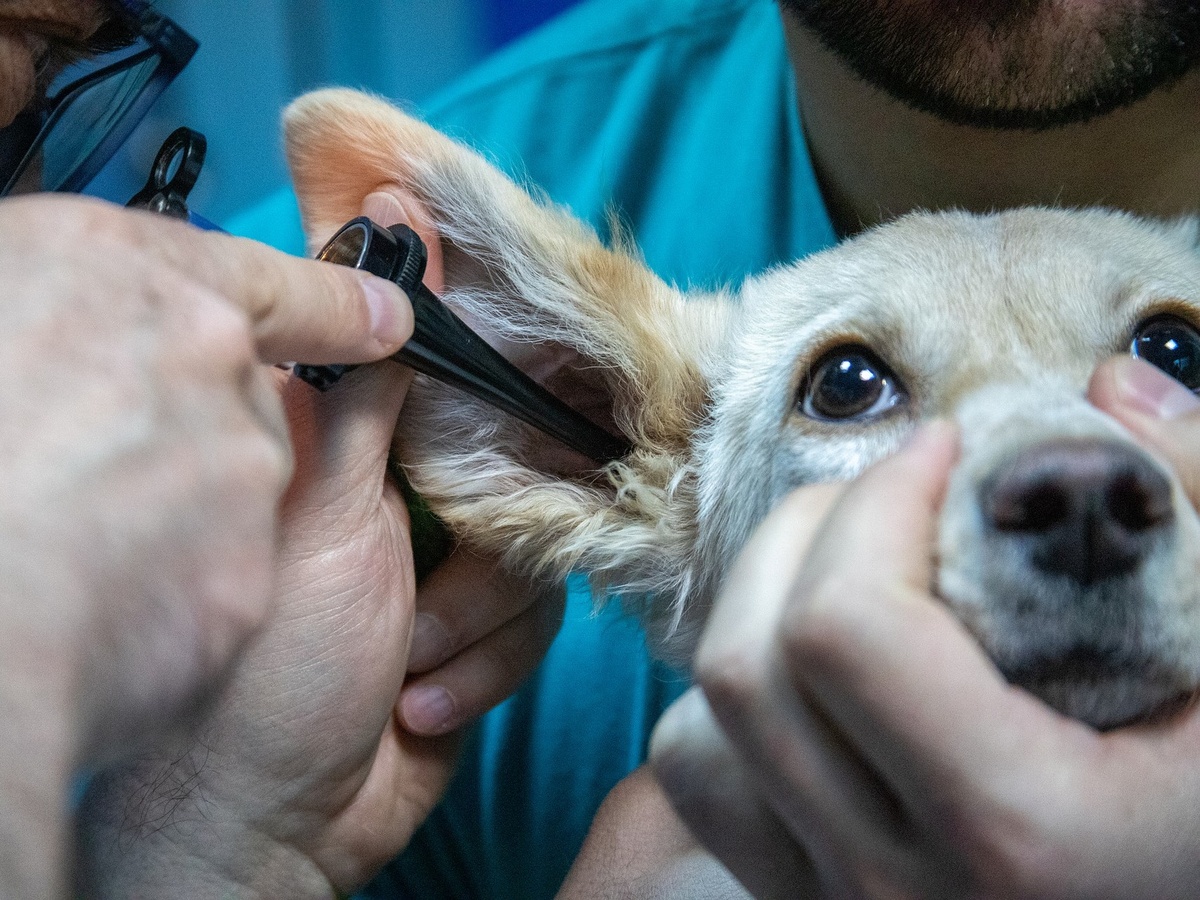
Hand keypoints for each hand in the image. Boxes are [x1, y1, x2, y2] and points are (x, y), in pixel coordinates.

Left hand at [74, 187, 559, 898]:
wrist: (292, 819)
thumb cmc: (277, 669)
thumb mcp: (326, 514)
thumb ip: (369, 392)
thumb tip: (392, 249)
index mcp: (357, 451)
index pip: (447, 375)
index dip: (492, 375)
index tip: (531, 381)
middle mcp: (405, 498)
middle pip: (512, 464)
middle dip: (482, 543)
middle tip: (426, 582)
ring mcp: (446, 566)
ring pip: (534, 547)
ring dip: (472, 623)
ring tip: (403, 664)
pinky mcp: (482, 628)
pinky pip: (536, 618)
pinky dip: (480, 668)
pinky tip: (417, 703)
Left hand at [651, 394, 1199, 899]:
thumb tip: (1112, 385)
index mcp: (1018, 829)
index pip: (845, 629)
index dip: (878, 501)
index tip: (945, 453)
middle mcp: (895, 885)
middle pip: (748, 661)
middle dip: (807, 531)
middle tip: (895, 495)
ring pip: (700, 728)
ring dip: (758, 613)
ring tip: (854, 571)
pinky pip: (703, 785)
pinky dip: (735, 704)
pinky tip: (821, 675)